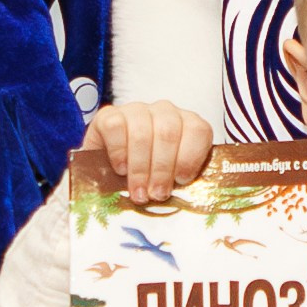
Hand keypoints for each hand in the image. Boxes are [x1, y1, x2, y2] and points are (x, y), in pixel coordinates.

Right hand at [80, 100, 214, 207]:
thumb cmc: (147, 175)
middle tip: (156, 194)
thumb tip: (177, 196)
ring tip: (138, 191)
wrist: (109, 168)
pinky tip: (121, 169)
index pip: (198, 130)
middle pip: (168, 133)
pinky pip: (116, 127)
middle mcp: (164, 112)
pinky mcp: (109, 114)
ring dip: (140, 168)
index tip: (181, 181)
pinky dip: (119, 152)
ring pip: (141, 133)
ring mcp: (136, 110)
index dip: (191, 157)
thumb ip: (178, 181)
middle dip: (162, 169)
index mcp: (187, 124)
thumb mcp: (169, 178)